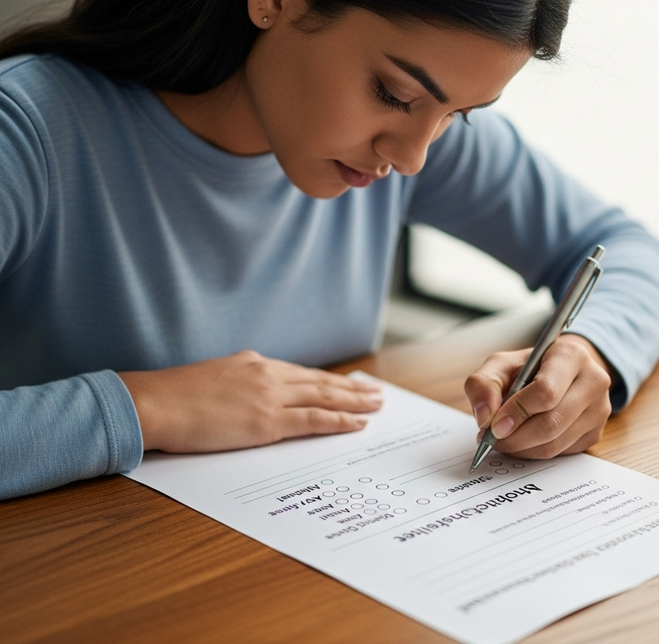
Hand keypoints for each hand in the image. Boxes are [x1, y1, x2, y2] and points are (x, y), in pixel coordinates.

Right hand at [119, 350, 382, 452]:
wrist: (153, 403)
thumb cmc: (172, 396)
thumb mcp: (211, 378)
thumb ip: (236, 384)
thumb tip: (247, 396)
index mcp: (253, 363)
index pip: (301, 373)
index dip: (327, 380)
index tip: (347, 383)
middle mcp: (267, 374)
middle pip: (320, 381)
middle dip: (351, 388)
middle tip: (376, 392)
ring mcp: (269, 397)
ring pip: (324, 397)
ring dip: (354, 401)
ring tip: (376, 404)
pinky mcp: (266, 422)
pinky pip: (313, 420)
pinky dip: (339, 421)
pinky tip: (357, 423)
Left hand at [463, 334, 611, 458]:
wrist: (560, 373)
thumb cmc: (529, 367)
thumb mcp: (501, 365)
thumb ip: (483, 384)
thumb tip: (484, 417)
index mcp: (570, 355)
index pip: (546, 391)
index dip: (517, 412)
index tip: (494, 425)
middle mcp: (593, 381)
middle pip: (552, 422)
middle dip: (515, 437)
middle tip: (491, 439)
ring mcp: (599, 409)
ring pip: (555, 443)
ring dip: (522, 449)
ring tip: (502, 441)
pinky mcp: (596, 433)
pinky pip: (561, 453)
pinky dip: (534, 452)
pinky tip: (521, 441)